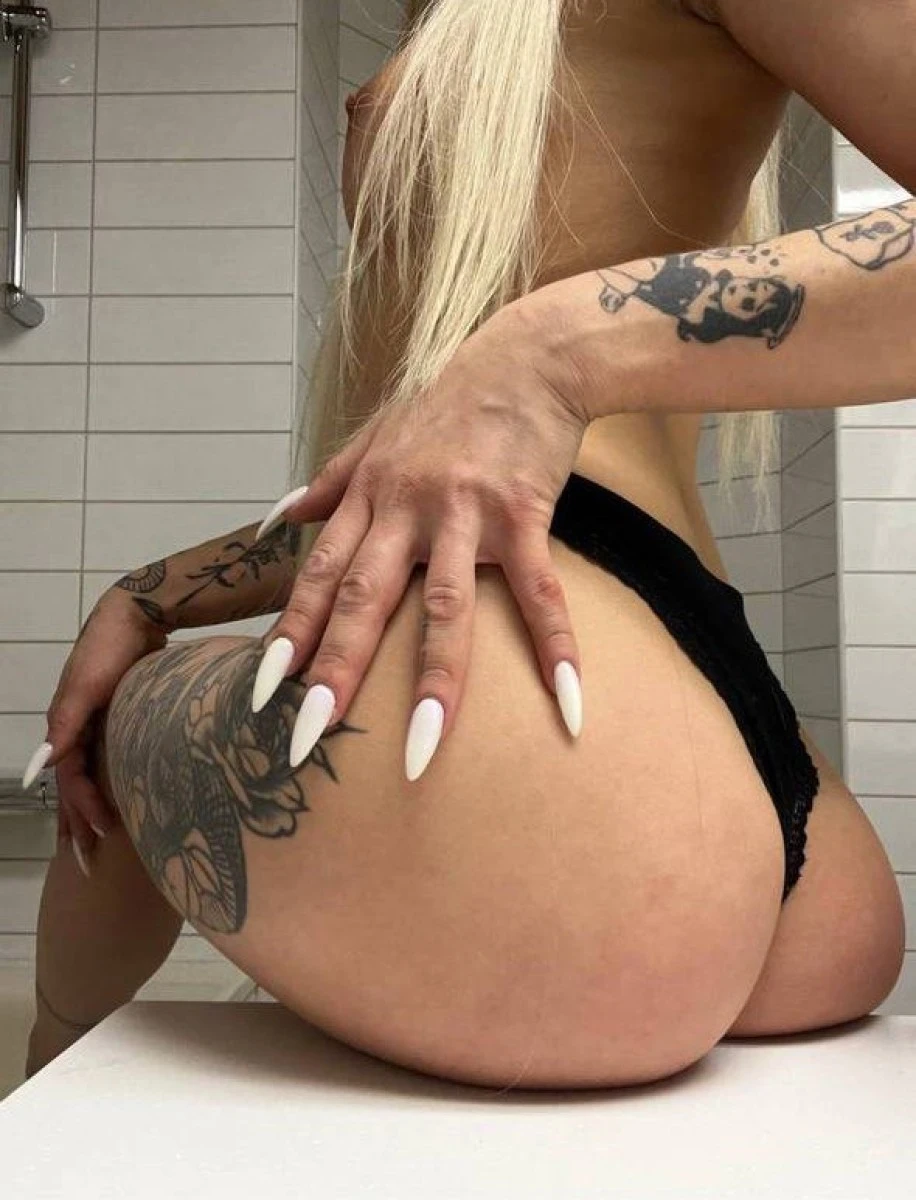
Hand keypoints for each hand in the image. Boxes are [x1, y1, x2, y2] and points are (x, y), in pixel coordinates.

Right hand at [21, 591, 168, 875]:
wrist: (138, 614)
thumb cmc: (111, 648)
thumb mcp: (86, 685)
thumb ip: (65, 724)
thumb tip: (44, 768)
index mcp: (66, 726)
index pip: (71, 779)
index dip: (84, 807)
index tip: (103, 833)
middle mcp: (78, 728)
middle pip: (74, 785)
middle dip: (76, 823)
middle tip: (87, 862)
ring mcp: (99, 722)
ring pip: (90, 776)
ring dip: (89, 808)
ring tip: (95, 841)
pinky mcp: (120, 714)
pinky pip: (108, 759)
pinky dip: (108, 782)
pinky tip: (119, 795)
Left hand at [251, 301, 588, 780]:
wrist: (529, 356)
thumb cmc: (452, 398)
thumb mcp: (378, 432)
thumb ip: (330, 477)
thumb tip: (279, 515)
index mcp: (368, 494)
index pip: (320, 574)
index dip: (291, 631)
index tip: (261, 691)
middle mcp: (405, 506)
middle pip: (364, 598)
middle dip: (335, 670)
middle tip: (308, 738)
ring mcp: (465, 512)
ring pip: (444, 607)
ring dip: (435, 681)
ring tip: (422, 750)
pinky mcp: (524, 514)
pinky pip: (540, 593)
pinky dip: (556, 648)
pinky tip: (570, 703)